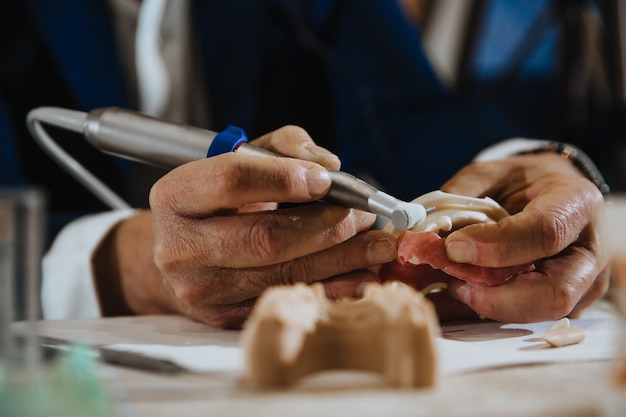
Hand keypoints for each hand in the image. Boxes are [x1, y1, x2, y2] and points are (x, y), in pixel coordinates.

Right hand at [99, 126, 396, 327]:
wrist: (183, 254)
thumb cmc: (218, 202)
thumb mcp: (238, 161)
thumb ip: (282, 149)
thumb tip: (329, 167)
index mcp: (176, 196)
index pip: (231, 181)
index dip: (284, 178)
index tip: (327, 180)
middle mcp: (180, 247)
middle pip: (264, 237)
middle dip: (326, 227)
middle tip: (365, 217)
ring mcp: (199, 289)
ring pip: (282, 274)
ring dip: (340, 259)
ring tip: (377, 246)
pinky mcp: (222, 317)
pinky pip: (286, 300)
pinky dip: (331, 288)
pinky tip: (360, 277)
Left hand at [434, 152, 609, 322]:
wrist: (550, 190)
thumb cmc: (521, 181)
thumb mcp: (489, 174)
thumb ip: (459, 200)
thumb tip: (423, 233)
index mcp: (574, 202)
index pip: (544, 232)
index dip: (497, 246)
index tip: (454, 248)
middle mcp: (589, 249)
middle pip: (554, 292)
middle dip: (497, 297)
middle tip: (454, 282)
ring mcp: (584, 282)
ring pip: (541, 314)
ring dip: (491, 306)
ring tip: (455, 286)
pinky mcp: (570, 303)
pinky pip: (530, 317)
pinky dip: (490, 311)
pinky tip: (461, 297)